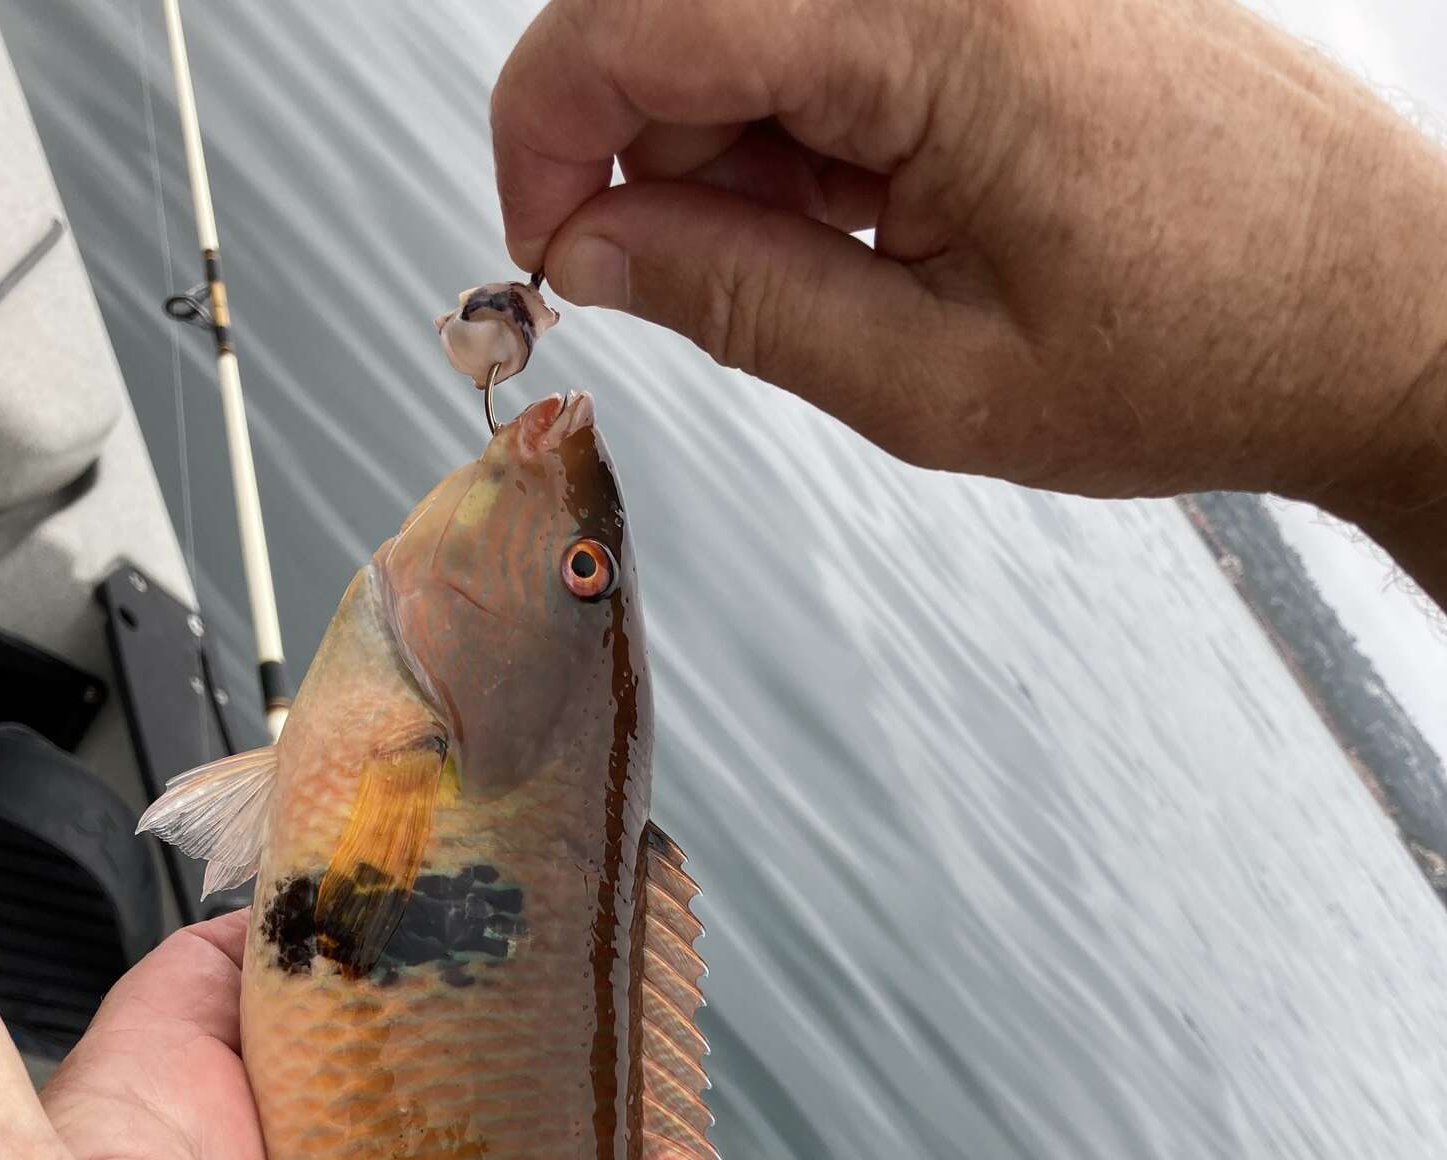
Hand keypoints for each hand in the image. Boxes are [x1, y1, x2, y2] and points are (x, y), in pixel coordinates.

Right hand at [492, 0, 1446, 532]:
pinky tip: (873, 226)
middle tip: (677, 287)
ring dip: (728, 149)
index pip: (637, 12)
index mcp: (937, 21)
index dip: (542, 128)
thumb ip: (741, 304)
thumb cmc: (1209, 348)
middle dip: (634, 148)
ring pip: (752, 18)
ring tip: (830, 273)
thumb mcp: (941, 381)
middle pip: (682, 2)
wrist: (1377, 310)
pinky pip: (838, 29)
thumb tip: (587, 250)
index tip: (537, 246)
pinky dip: (808, 132)